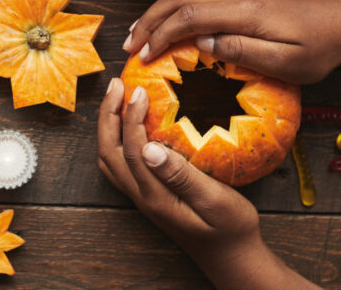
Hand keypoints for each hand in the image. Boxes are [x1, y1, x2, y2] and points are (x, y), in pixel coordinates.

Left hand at [97, 79, 318, 289]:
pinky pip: (120, 164)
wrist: (232, 257)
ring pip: (109, 159)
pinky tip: (130, 123)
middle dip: (108, 115)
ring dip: (108, 126)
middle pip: (109, 152)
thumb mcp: (214, 201)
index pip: (131, 150)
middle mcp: (141, 197)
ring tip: (117, 98)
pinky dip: (117, 138)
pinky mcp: (148, 195)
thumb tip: (150, 147)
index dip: (130, 117)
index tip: (139, 90)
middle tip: (117, 84)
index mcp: (155, 196)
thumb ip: (181, 175)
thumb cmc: (230, 228)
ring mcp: (142, 197)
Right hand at [125, 0, 340, 83]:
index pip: (188, 17)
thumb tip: (202, 43)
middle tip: (128, 47)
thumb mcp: (289, 62)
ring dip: (156, 11)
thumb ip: (245, 52)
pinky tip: (164, 21)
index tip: (142, 58)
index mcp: (244, 10)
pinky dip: (171, 4)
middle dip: (148, 21)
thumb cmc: (320, 49)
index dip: (160, 36)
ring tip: (138, 35)